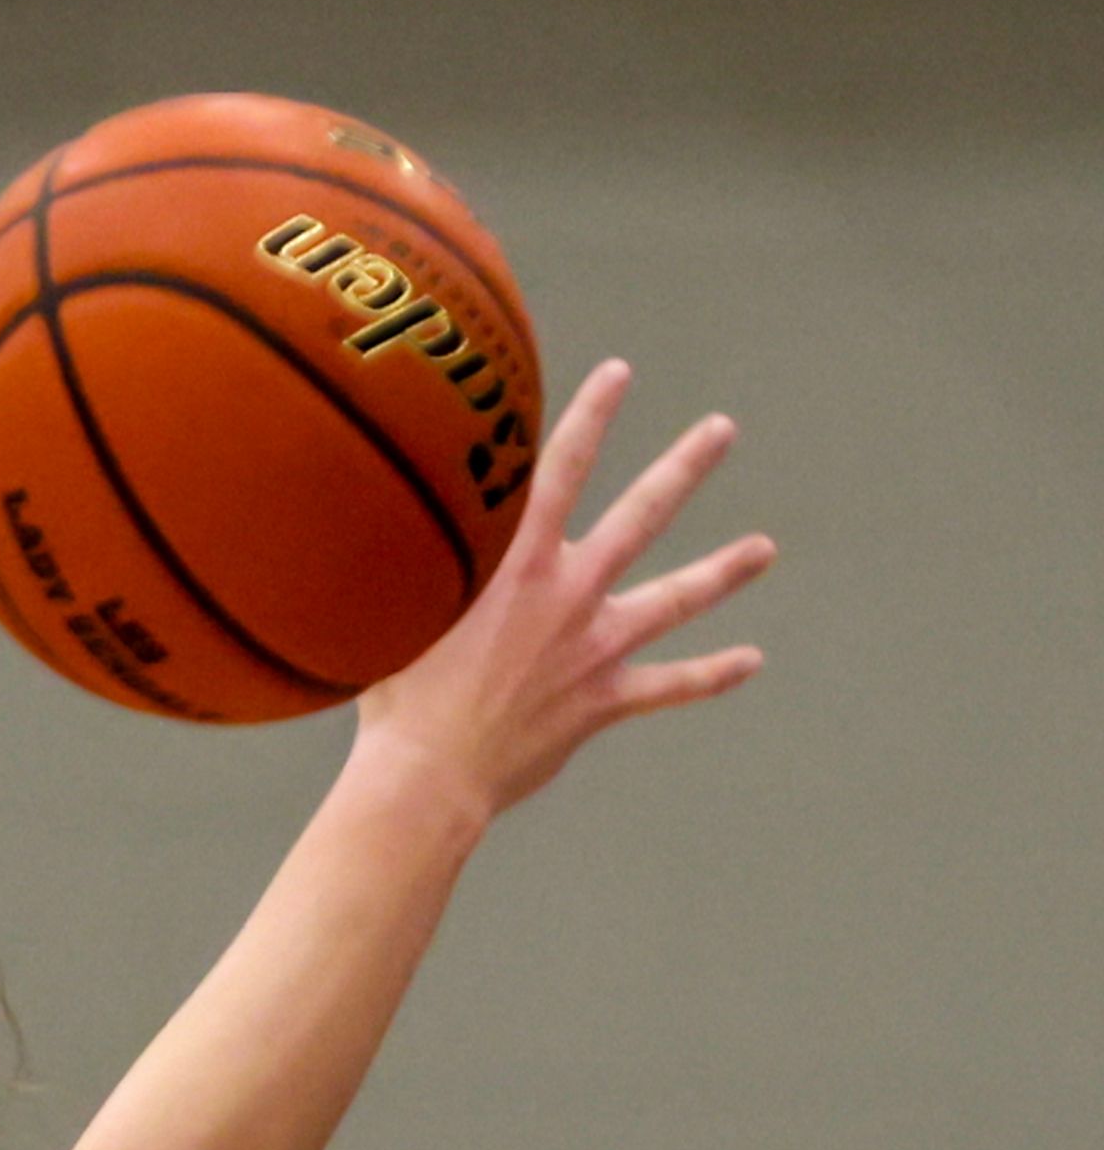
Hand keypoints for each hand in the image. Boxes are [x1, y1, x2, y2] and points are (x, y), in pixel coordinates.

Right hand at [358, 357, 774, 817]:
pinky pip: (668, 685)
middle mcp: (568, 593)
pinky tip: (749, 662)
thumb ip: (412, 557)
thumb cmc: (393, 695)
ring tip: (764, 549)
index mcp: (516, 563)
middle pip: (641, 516)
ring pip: (675, 598)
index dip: (591, 416)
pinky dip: (708, 674)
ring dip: (722, 570)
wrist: (428, 776)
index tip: (620, 373)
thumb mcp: (392, 608)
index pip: (560, 470)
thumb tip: (385, 509)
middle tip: (722, 430)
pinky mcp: (602, 701)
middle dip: (684, 468)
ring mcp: (594, 647)